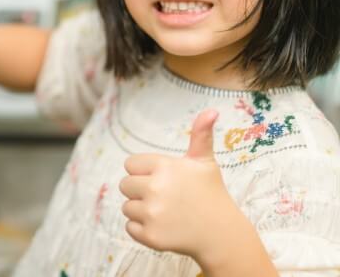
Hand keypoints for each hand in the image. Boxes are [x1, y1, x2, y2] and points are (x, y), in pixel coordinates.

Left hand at [119, 110, 245, 261]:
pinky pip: (129, 227)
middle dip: (140, 191)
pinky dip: (142, 229)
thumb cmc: (210, 193)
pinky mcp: (151, 236)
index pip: (130, 165)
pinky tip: (163, 226)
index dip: (144, 172)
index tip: (162, 180)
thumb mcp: (204, 162)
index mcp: (164, 166)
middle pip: (124, 185)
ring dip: (141, 211)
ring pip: (127, 207)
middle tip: (164, 197)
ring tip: (166, 212)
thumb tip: (212, 110)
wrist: (221, 234)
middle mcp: (156, 188)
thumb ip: (201, 135)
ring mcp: (153, 213)